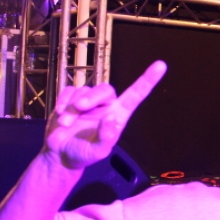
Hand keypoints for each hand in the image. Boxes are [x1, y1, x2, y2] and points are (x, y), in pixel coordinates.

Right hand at [43, 61, 166, 169]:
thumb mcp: (97, 152)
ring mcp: (88, 100)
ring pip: (84, 91)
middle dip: (91, 97)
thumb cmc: (84, 153)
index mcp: (119, 115)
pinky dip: (63, 101)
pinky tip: (59, 113)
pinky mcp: (71, 98)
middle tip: (79, 108)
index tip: (161, 65)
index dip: (148, 80)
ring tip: (65, 124)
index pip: (136, 95)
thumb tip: (111, 117)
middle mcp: (106, 105)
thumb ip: (106, 137)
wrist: (60, 154)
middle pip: (105, 89)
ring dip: (72, 107)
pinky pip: (69, 90)